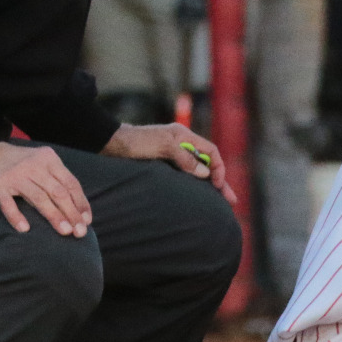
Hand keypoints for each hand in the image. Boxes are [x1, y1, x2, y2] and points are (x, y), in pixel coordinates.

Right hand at [0, 142, 91, 236]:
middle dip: (72, 213)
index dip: (81, 203)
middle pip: (58, 192)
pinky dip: (16, 216)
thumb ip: (56, 181)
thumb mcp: (40, 165)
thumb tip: (77, 210)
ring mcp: (15, 174)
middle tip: (80, 232)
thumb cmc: (17, 166)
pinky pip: (8, 203)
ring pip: (39, 198)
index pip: (71, 183)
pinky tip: (24, 229)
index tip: (87, 221)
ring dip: (54, 216)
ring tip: (65, 232)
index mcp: (49, 159)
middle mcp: (34, 165)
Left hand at [102, 123, 236, 202]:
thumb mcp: (162, 147)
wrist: (110, 144)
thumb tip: (204, 174)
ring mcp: (172, 156)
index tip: (217, 184)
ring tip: (219, 204)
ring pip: (197, 172)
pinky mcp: (162, 166)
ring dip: (208, 187)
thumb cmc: (135, 142)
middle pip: (207, 164)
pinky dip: (193, 187)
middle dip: (220, 182)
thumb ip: (185, 159)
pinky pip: (184, 177)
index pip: (211, 152)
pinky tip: (197, 199)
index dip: (218, 168)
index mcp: (184, 136)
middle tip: (231, 202)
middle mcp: (181, 146)